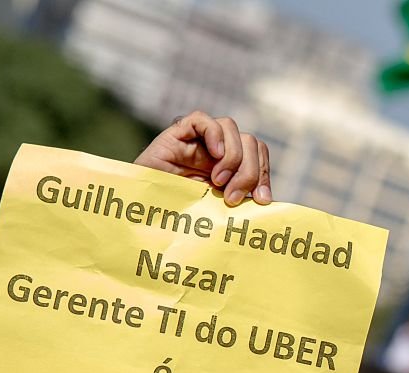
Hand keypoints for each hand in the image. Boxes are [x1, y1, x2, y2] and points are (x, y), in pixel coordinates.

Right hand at [135, 110, 271, 206]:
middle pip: (249, 141)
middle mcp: (216, 150)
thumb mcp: (216, 210)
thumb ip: (238, 199)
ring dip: (233, 158)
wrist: (141, 213)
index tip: (261, 200)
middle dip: (248, 171)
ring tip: (217, 184)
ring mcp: (197, 141)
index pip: (258, 154)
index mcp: (229, 166)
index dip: (263, 174)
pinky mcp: (177, 134)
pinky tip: (214, 156)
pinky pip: (202, 120)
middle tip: (232, 197)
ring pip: (231, 127)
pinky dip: (214, 134)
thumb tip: (267, 200)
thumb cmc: (178, 216)